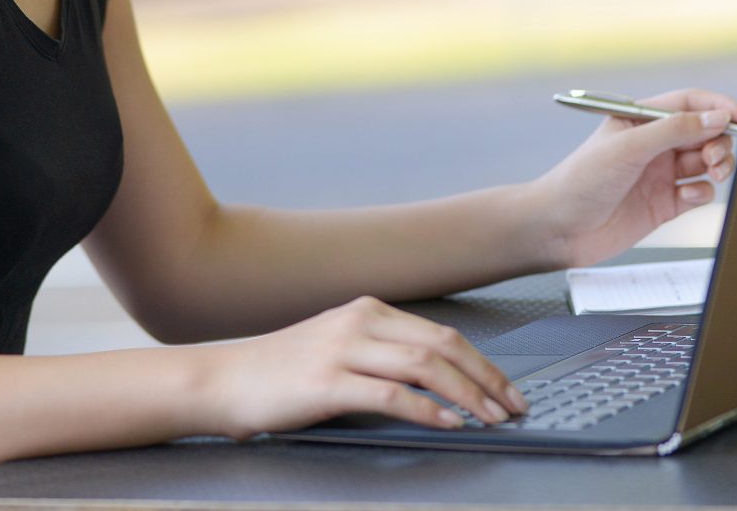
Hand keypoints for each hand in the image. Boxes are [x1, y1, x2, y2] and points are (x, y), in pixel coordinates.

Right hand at [196, 295, 528, 438]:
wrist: (223, 381)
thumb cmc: (279, 372)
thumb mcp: (337, 349)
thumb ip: (381, 356)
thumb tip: (437, 382)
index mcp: (366, 311)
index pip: (441, 333)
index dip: (482, 363)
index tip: (507, 388)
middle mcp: (359, 322)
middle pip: (442, 346)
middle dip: (486, 378)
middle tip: (513, 406)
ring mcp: (343, 350)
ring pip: (425, 366)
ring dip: (468, 394)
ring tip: (491, 417)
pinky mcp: (328, 383)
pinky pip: (392, 395)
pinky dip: (428, 410)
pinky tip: (449, 423)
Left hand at [524, 87, 736, 270]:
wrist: (560, 229)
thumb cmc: (581, 180)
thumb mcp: (628, 146)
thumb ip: (674, 130)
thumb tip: (719, 117)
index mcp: (640, 119)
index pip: (689, 103)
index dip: (717, 107)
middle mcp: (654, 144)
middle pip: (705, 132)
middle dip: (719, 141)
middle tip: (713, 158)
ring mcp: (661, 174)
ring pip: (707, 162)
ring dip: (718, 164)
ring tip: (713, 174)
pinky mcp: (665, 204)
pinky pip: (699, 192)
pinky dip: (702, 193)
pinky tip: (687, 198)